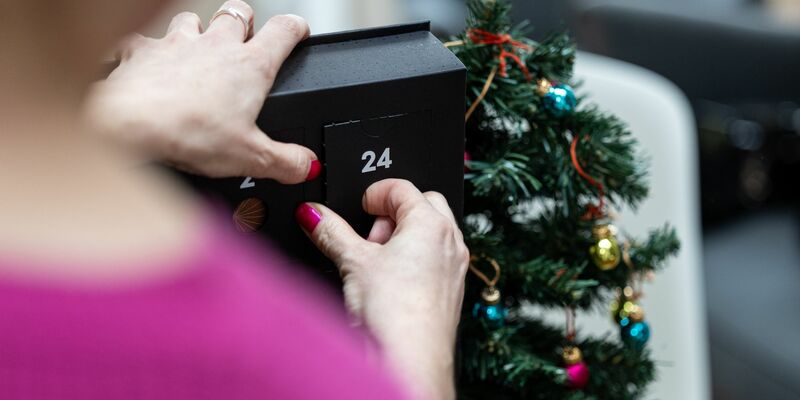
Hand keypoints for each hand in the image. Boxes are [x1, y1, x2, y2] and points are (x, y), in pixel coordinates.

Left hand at [84, 1, 319, 182]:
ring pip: (193, 19)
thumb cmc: (188, 132)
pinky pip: (144, 40)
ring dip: (199, 30)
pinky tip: (147, 65)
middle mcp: (215, 45)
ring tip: (200, 50)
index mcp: (250, 66)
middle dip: (246, 22)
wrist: (127, 125)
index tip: (299, 33)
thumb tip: (307, 165)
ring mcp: (176, 43)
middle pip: (238, 12)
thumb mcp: (250, 158)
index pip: (284, 30)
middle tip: (247, 38)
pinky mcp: (140, 51)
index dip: (297, 28)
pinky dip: (148, 50)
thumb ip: (286, 162)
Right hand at [295, 179, 468, 399]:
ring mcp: (454, 266)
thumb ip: (330, 231)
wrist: (411, 360)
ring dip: (403, 235)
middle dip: (392, 213)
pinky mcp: (451, 289)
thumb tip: (312, 214)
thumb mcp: (353, 262)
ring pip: (431, 232)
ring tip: (376, 260)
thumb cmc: (393, 312)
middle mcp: (450, 240)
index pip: (402, 187)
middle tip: (368, 236)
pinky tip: (390, 281)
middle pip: (423, 204)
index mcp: (431, 223)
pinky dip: (414, 258)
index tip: (360, 206)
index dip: (374, 193)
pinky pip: (435, 258)